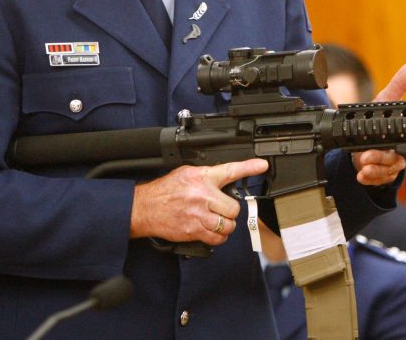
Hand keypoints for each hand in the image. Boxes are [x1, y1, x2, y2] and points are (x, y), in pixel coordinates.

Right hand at [130, 159, 268, 245]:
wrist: (144, 208)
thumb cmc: (165, 191)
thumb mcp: (187, 174)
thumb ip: (208, 177)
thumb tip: (226, 181)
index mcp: (201, 177)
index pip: (230, 170)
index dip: (249, 167)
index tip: (262, 165)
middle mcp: (202, 195)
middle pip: (233, 208)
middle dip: (230, 211)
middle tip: (221, 209)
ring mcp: (198, 214)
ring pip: (227, 225)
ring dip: (225, 225)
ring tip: (216, 220)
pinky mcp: (193, 230)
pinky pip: (217, 239)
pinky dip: (218, 237)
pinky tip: (211, 231)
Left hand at [352, 60, 405, 184]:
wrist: (359, 140)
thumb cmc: (376, 122)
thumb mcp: (386, 102)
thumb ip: (399, 85)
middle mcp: (400, 153)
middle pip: (399, 159)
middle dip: (386, 158)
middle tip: (370, 155)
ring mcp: (389, 166)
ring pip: (387, 171)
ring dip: (375, 168)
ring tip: (364, 161)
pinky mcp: (378, 175)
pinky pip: (376, 180)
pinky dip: (368, 178)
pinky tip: (361, 174)